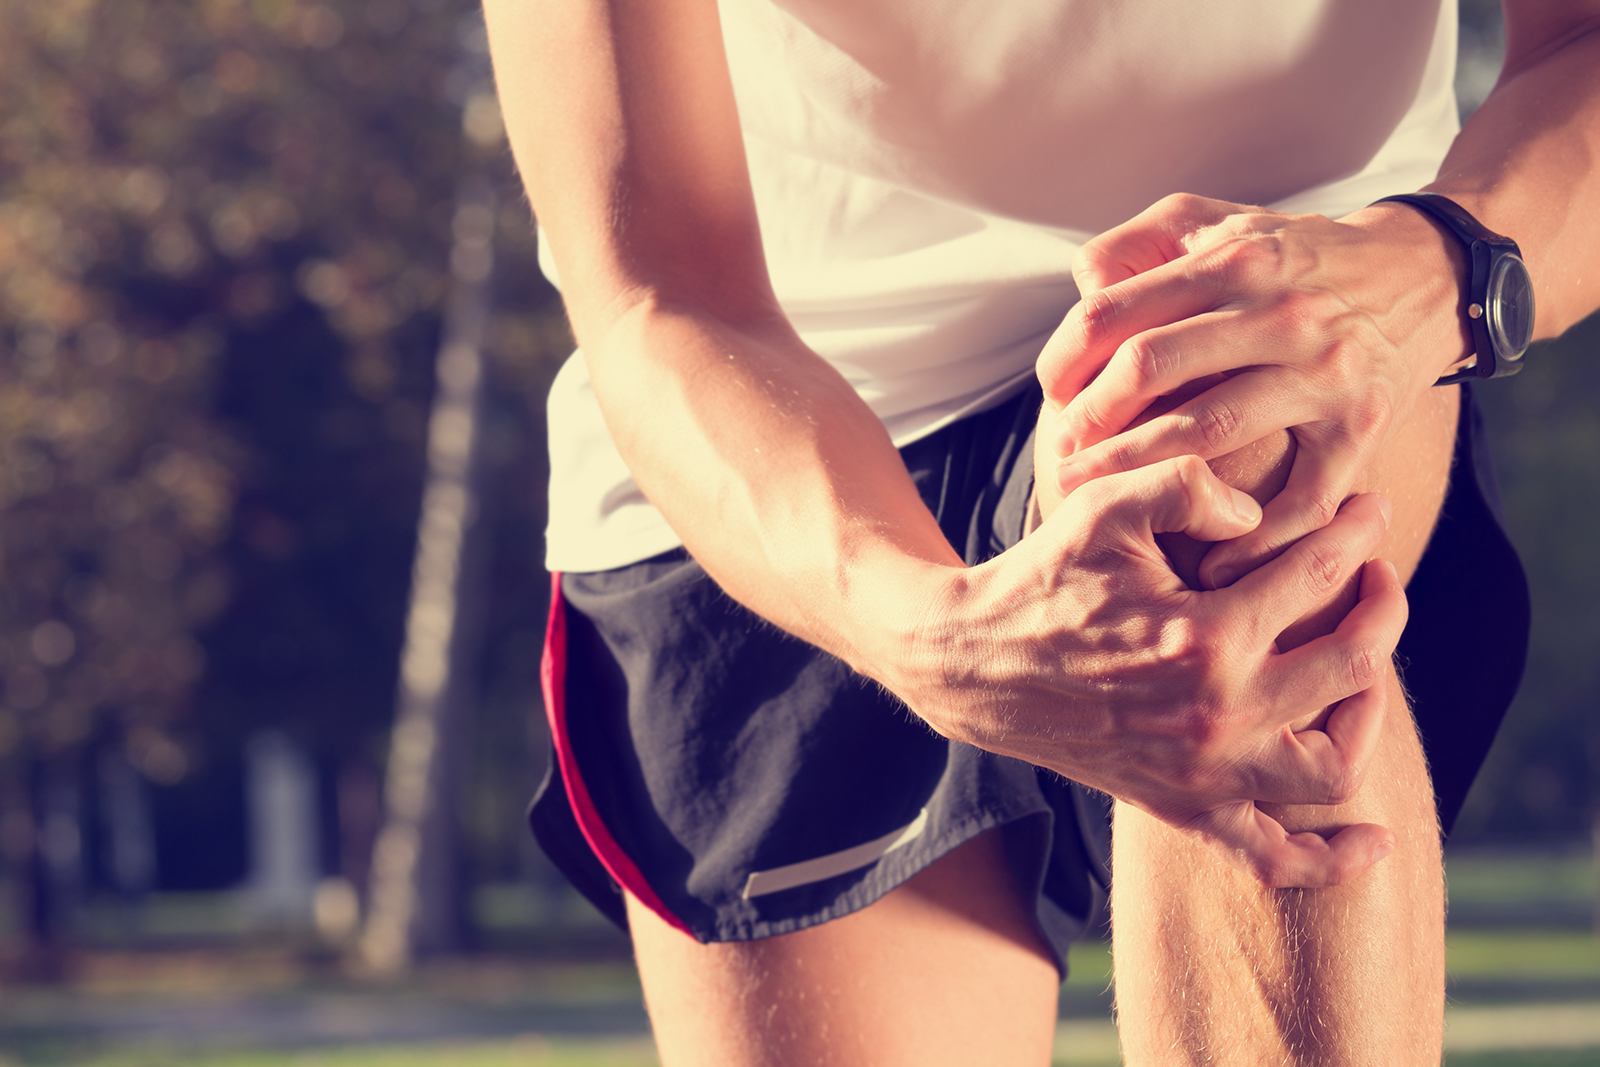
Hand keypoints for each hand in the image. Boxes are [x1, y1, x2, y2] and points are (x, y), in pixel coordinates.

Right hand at [898, 456, 1406, 887]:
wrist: (973, 663)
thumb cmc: (1042, 576)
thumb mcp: (1104, 504)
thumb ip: (1189, 483)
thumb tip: (1263, 513)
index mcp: (1205, 637)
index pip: (1321, 576)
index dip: (1358, 532)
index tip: (1369, 508)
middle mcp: (1215, 717)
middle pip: (1354, 666)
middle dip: (1383, 607)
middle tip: (1377, 574)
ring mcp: (1201, 773)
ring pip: (1334, 767)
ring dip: (1370, 715)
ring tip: (1363, 672)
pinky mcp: (1181, 806)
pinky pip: (1272, 858)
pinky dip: (1330, 860)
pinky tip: (1373, 840)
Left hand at [1035, 193, 1467, 587]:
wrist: (1424, 274)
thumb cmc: (1292, 257)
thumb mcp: (1216, 221)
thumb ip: (1139, 244)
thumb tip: (1083, 289)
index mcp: (1234, 260)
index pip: (1115, 313)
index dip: (1065, 361)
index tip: (1052, 396)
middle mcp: (1280, 313)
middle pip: (1152, 368)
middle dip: (1091, 421)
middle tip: (1062, 458)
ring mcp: (1325, 374)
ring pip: (1210, 431)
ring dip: (1142, 472)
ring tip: (1099, 498)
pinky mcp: (1363, 428)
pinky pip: (1301, 498)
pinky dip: (1251, 537)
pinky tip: (1205, 559)